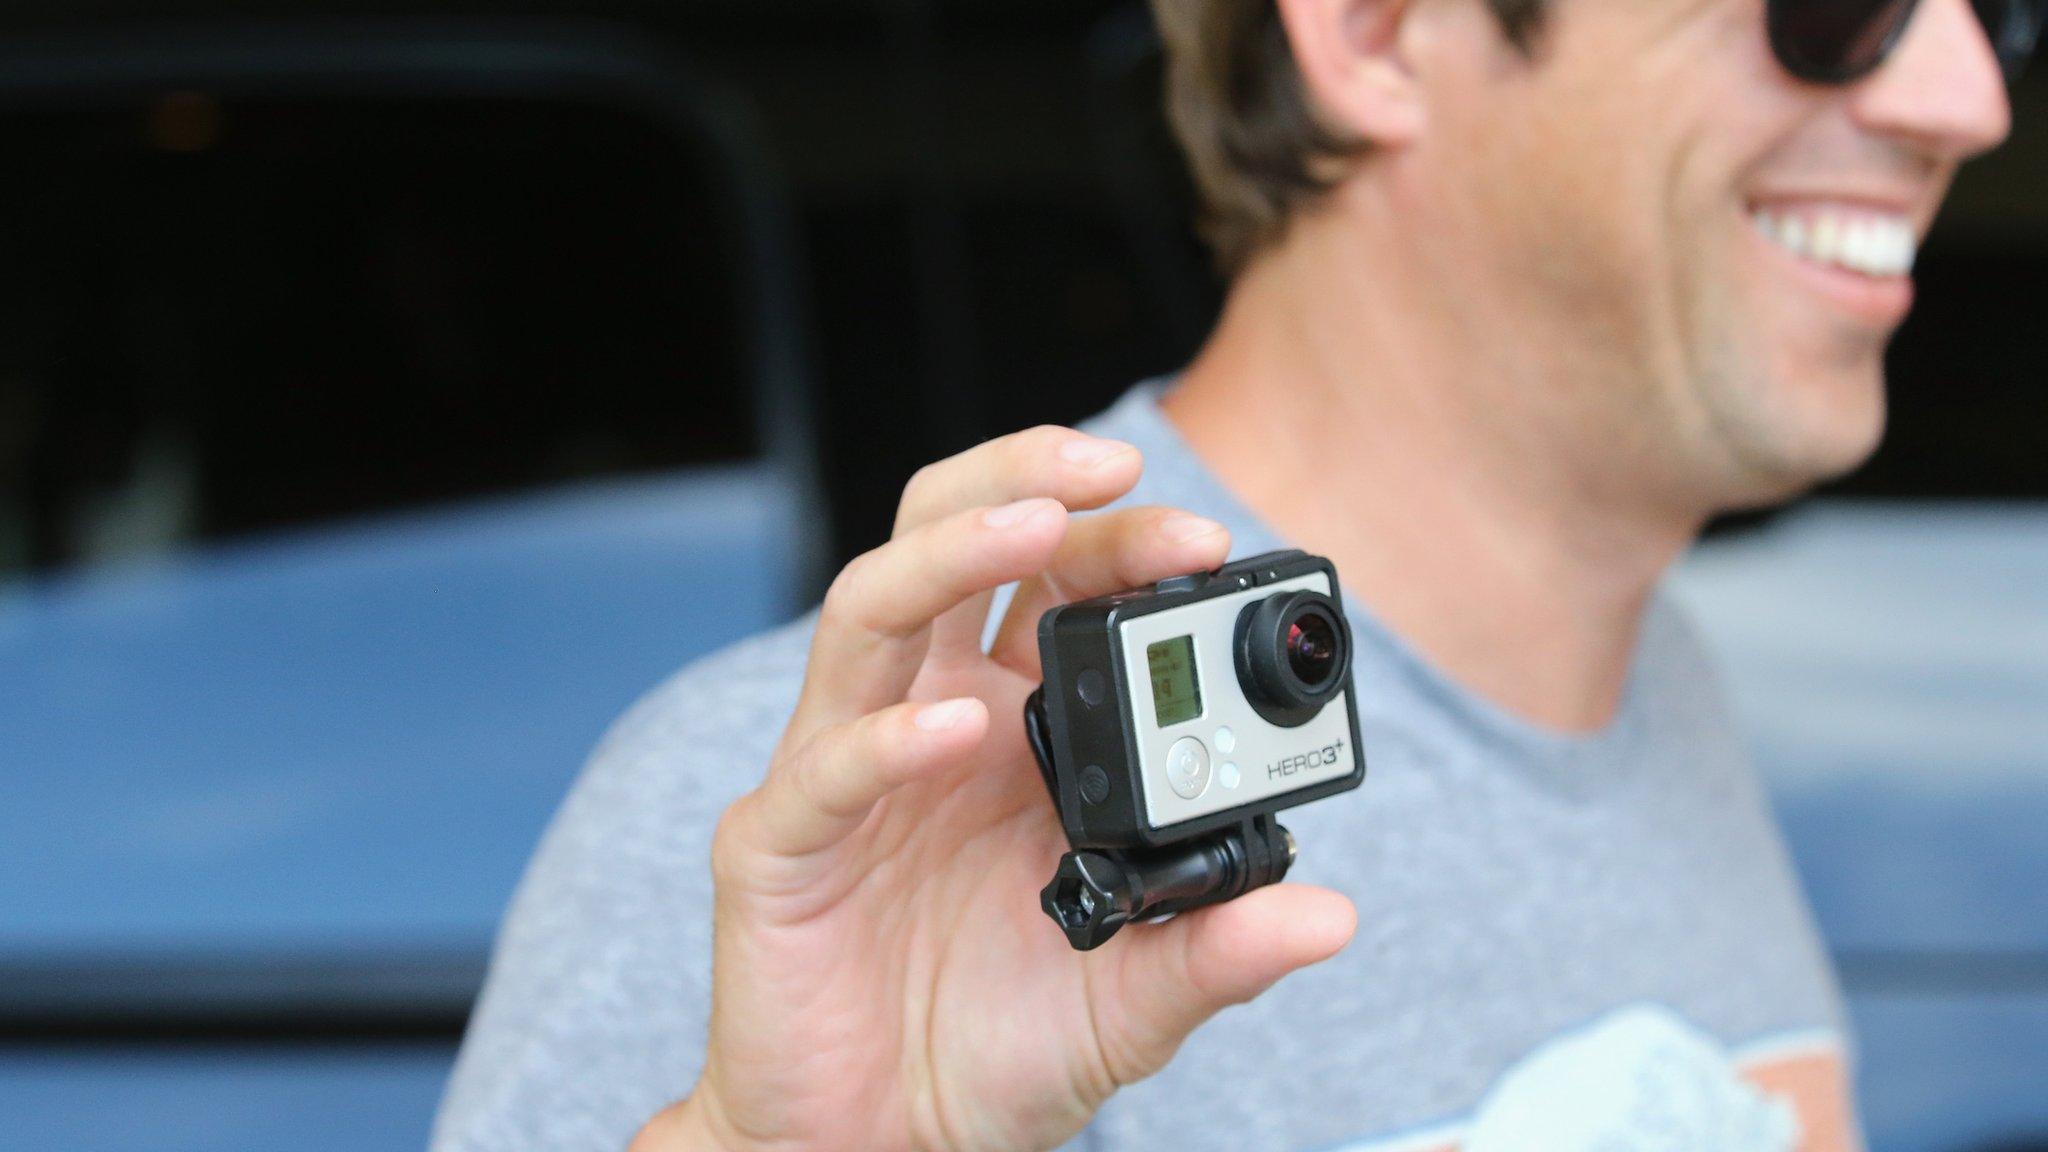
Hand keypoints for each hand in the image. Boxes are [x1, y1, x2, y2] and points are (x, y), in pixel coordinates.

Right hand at [634, 427, 1356, 1151]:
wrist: (877, 1145)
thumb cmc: (993, 1053)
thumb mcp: (1131, 1005)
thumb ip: (1216, 952)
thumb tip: (1332, 915)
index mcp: (1013, 731)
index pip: (1055, 585)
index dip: (1122, 543)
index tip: (1209, 542)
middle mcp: (931, 722)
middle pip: (954, 542)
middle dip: (1030, 482)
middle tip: (1122, 472)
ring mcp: (848, 770)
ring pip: (875, 607)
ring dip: (953, 550)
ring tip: (1036, 524)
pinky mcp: (778, 842)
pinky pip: (825, 767)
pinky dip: (885, 739)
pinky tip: (952, 731)